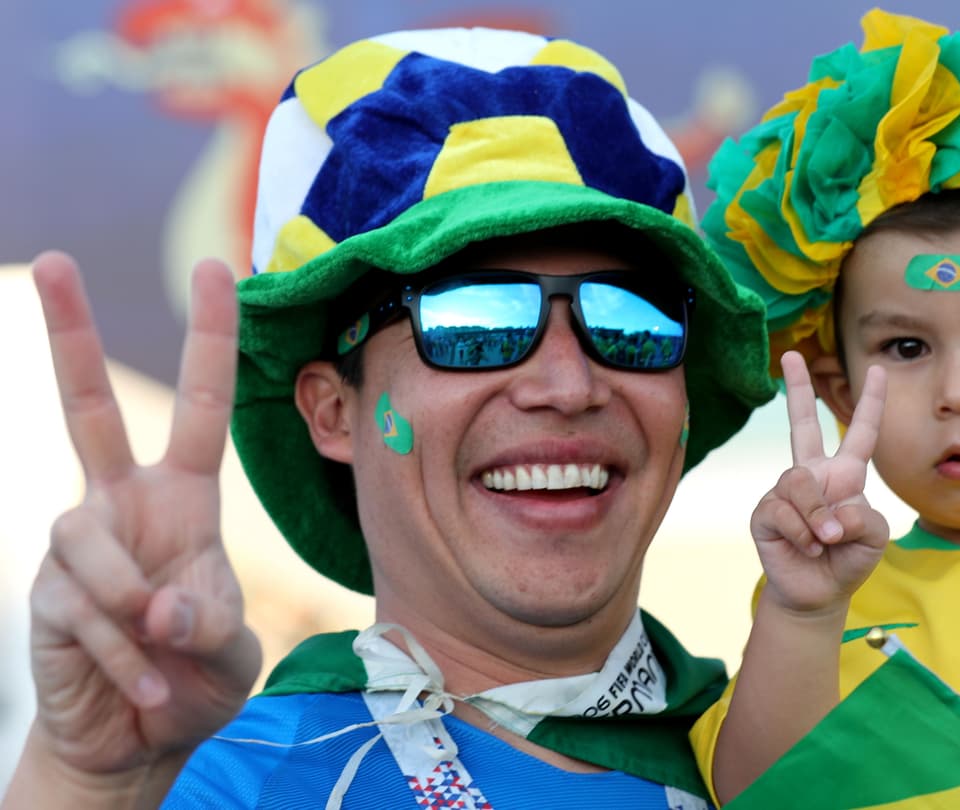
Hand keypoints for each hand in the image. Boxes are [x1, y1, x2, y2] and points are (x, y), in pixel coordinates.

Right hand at [22, 252, 259, 784]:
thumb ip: (210, 621)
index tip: (215, 266)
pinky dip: (122, 654)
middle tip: (52, 260)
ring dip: (136, 610)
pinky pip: (84, 606)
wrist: (143, 739)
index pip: (202, 404)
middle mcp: (124, 504)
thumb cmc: (196, 676)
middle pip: (89, 408)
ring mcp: (79, 545)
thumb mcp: (229, 647)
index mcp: (184, 498)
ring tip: (161, 659)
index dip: (210, 338)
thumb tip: (158, 600)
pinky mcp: (48, 592)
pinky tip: (140, 685)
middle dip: (72, 336)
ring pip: (91, 538)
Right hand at [750, 351, 888, 614]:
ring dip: (818, 516)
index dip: (871, 402)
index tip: (877, 370)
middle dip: (798, 389)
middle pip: (804, 424)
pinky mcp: (766, 512)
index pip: (860, 433)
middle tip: (791, 354)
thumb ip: (864, 518)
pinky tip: (807, 547)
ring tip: (826, 540)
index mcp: (845, 475)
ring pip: (799, 482)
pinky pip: (783, 509)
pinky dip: (801, 532)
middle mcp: (814, 475)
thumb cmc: (849, 560)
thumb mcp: (874, 538)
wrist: (818, 593)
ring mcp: (786, 492)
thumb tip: (831, 512)